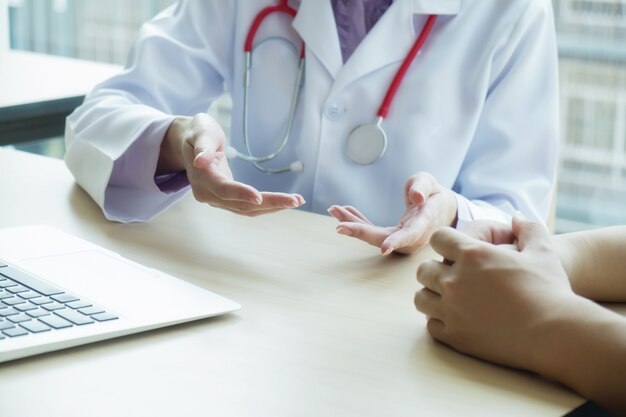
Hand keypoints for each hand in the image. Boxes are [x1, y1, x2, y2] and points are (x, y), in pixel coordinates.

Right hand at [158, 114, 303, 215]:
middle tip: (295, 200)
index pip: (222, 189)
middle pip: (240, 204)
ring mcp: (217, 200)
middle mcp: (207, 193)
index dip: (240, 193)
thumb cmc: (199, 133)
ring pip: (247, 209)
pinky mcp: (227, 200)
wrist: (191, 143)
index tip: (259, 196)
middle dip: (269, 203)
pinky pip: (248, 207)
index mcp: (201, 177)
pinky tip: (285, 202)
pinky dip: (268, 206)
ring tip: (297, 201)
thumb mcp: (200, 131)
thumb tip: (201, 161)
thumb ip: (203, 146)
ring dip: (273, 207)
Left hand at [327, 172, 456, 254]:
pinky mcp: (391, 236)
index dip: (396, 241)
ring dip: (353, 224)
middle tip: (339, 226)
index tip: (384, 248)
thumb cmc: (434, 195)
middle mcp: (411, 236)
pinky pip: (372, 231)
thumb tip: (416, 197)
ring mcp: (400, 239)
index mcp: (424, 223)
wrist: (440, 209)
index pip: (410, 234)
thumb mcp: (430, 184)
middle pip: (383, 237)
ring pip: (374, 235)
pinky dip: (358, 221)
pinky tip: (343, 212)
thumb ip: (423, 187)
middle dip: (360, 231)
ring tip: (333, 210)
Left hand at [414, 217, 580, 370]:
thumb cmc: (551, 290)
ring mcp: (451, 310)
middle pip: (424, 270)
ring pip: (420, 298)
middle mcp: (455, 280)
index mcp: (472, 254)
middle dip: (435, 270)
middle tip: (452, 276)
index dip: (446, 242)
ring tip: (449, 298)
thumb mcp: (543, 251)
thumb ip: (528, 228)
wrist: (555, 334)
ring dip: (432, 295)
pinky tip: (456, 319)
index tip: (455, 251)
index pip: (438, 238)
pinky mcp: (454, 336)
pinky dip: (440, 321)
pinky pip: (431, 324)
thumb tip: (516, 217)